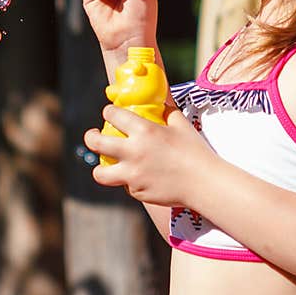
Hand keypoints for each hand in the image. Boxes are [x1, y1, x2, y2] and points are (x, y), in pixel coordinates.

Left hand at [83, 103, 216, 206]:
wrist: (204, 183)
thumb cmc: (195, 151)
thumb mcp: (181, 124)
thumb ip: (167, 111)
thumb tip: (160, 103)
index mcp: (143, 130)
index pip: (112, 114)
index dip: (108, 112)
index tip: (110, 114)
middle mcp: (133, 151)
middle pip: (95, 143)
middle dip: (90, 137)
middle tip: (93, 136)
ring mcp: (133, 174)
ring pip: (100, 173)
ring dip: (100, 168)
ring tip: (104, 165)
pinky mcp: (137, 191)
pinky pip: (125, 185)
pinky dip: (128, 181)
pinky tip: (138, 177)